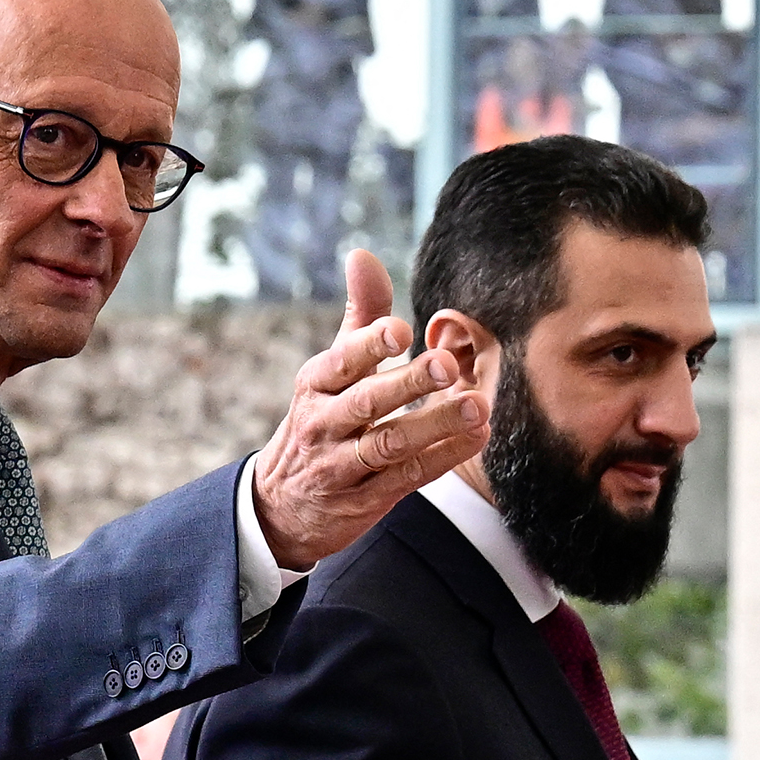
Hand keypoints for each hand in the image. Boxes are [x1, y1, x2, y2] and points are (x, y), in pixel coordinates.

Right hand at [253, 250, 492, 570]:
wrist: (281, 505)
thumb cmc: (322, 418)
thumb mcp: (330, 369)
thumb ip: (357, 314)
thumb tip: (363, 254)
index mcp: (316, 384)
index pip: (341, 361)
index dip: (368, 345)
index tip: (400, 329)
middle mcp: (323, 423)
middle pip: (366, 402)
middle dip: (407, 385)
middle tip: (447, 365)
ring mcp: (340, 465)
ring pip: (388, 444)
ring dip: (435, 426)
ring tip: (477, 407)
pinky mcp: (363, 500)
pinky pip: (406, 478)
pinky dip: (442, 458)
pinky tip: (477, 437)